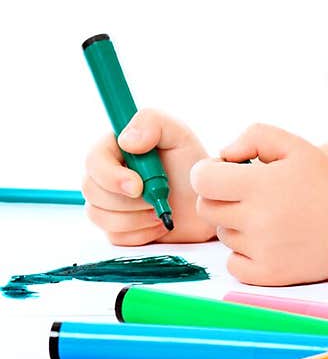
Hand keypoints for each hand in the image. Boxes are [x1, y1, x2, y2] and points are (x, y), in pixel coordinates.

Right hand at [82, 109, 216, 245]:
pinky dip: (141, 233)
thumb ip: (152, 122)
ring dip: (137, 217)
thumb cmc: (191, 167)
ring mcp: (106, 202)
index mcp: (115, 147)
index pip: (93, 160)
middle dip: (129, 200)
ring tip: (162, 208)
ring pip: (99, 216)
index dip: (110, 176)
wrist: (204, 205)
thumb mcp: (179, 135)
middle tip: (161, 197)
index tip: (138, 186)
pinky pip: (114, 236)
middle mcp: (105, 174)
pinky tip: (158, 222)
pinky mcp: (114, 228)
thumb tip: (125, 140)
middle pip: (91, 190)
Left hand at [190, 123, 327, 284]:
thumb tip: (222, 154)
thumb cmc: (326, 182)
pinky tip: (265, 240)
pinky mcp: (269, 275)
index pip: (203, 180)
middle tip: (246, 193)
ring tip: (269, 216)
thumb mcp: (295, 145)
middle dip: (219, 196)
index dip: (207, 172)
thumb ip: (254, 137)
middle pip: (207, 208)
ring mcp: (263, 251)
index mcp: (262, 185)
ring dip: (236, 224)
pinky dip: (242, 253)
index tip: (223, 172)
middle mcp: (259, 220)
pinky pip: (232, 264)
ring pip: (223, 234)